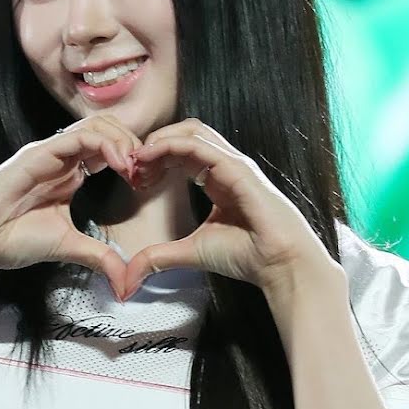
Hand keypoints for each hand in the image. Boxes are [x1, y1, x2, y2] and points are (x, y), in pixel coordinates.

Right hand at [0, 114, 141, 297]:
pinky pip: (79, 137)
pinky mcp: (38, 154)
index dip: (134, 161)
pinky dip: (105, 144)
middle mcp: (61, 158)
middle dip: (134, 146)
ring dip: (124, 142)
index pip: (110, 150)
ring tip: (135, 168)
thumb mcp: (68, 248)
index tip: (146, 185)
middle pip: (109, 130)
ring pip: (97, 126)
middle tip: (146, 173)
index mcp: (69, 174)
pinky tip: (120, 164)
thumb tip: (126, 282)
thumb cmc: (10, 240)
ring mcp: (49, 152)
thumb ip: (99, 258)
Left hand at [122, 120, 336, 297]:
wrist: (279, 264)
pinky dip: (171, 145)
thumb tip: (129, 276)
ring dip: (159, 140)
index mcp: (217, 179)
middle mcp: (226, 166)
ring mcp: (233, 163)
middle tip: (131, 166)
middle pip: (184, 133)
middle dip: (153, 144)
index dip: (154, 158)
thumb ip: (160, 257)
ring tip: (138, 159)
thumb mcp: (191, 254)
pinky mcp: (237, 168)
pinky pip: (199, 144)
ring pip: (191, 131)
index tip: (134, 178)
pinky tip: (150, 156)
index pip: (182, 152)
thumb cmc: (247, 256)